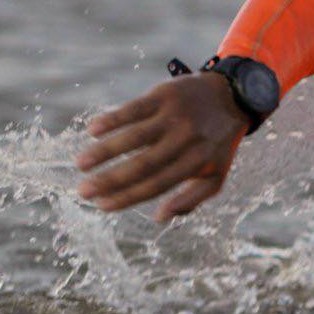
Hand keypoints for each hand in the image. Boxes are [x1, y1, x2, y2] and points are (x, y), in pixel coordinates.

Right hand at [75, 72, 249, 221]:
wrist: (233, 97)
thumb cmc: (217, 144)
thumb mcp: (214, 176)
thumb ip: (190, 200)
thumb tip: (159, 218)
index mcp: (195, 164)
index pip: (155, 186)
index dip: (126, 197)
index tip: (101, 206)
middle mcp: (185, 141)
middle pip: (141, 165)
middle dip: (109, 181)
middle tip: (82, 192)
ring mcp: (174, 116)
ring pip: (133, 137)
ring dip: (104, 152)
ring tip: (81, 164)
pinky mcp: (164, 95)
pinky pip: (134, 109)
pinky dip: (113, 120)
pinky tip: (93, 130)